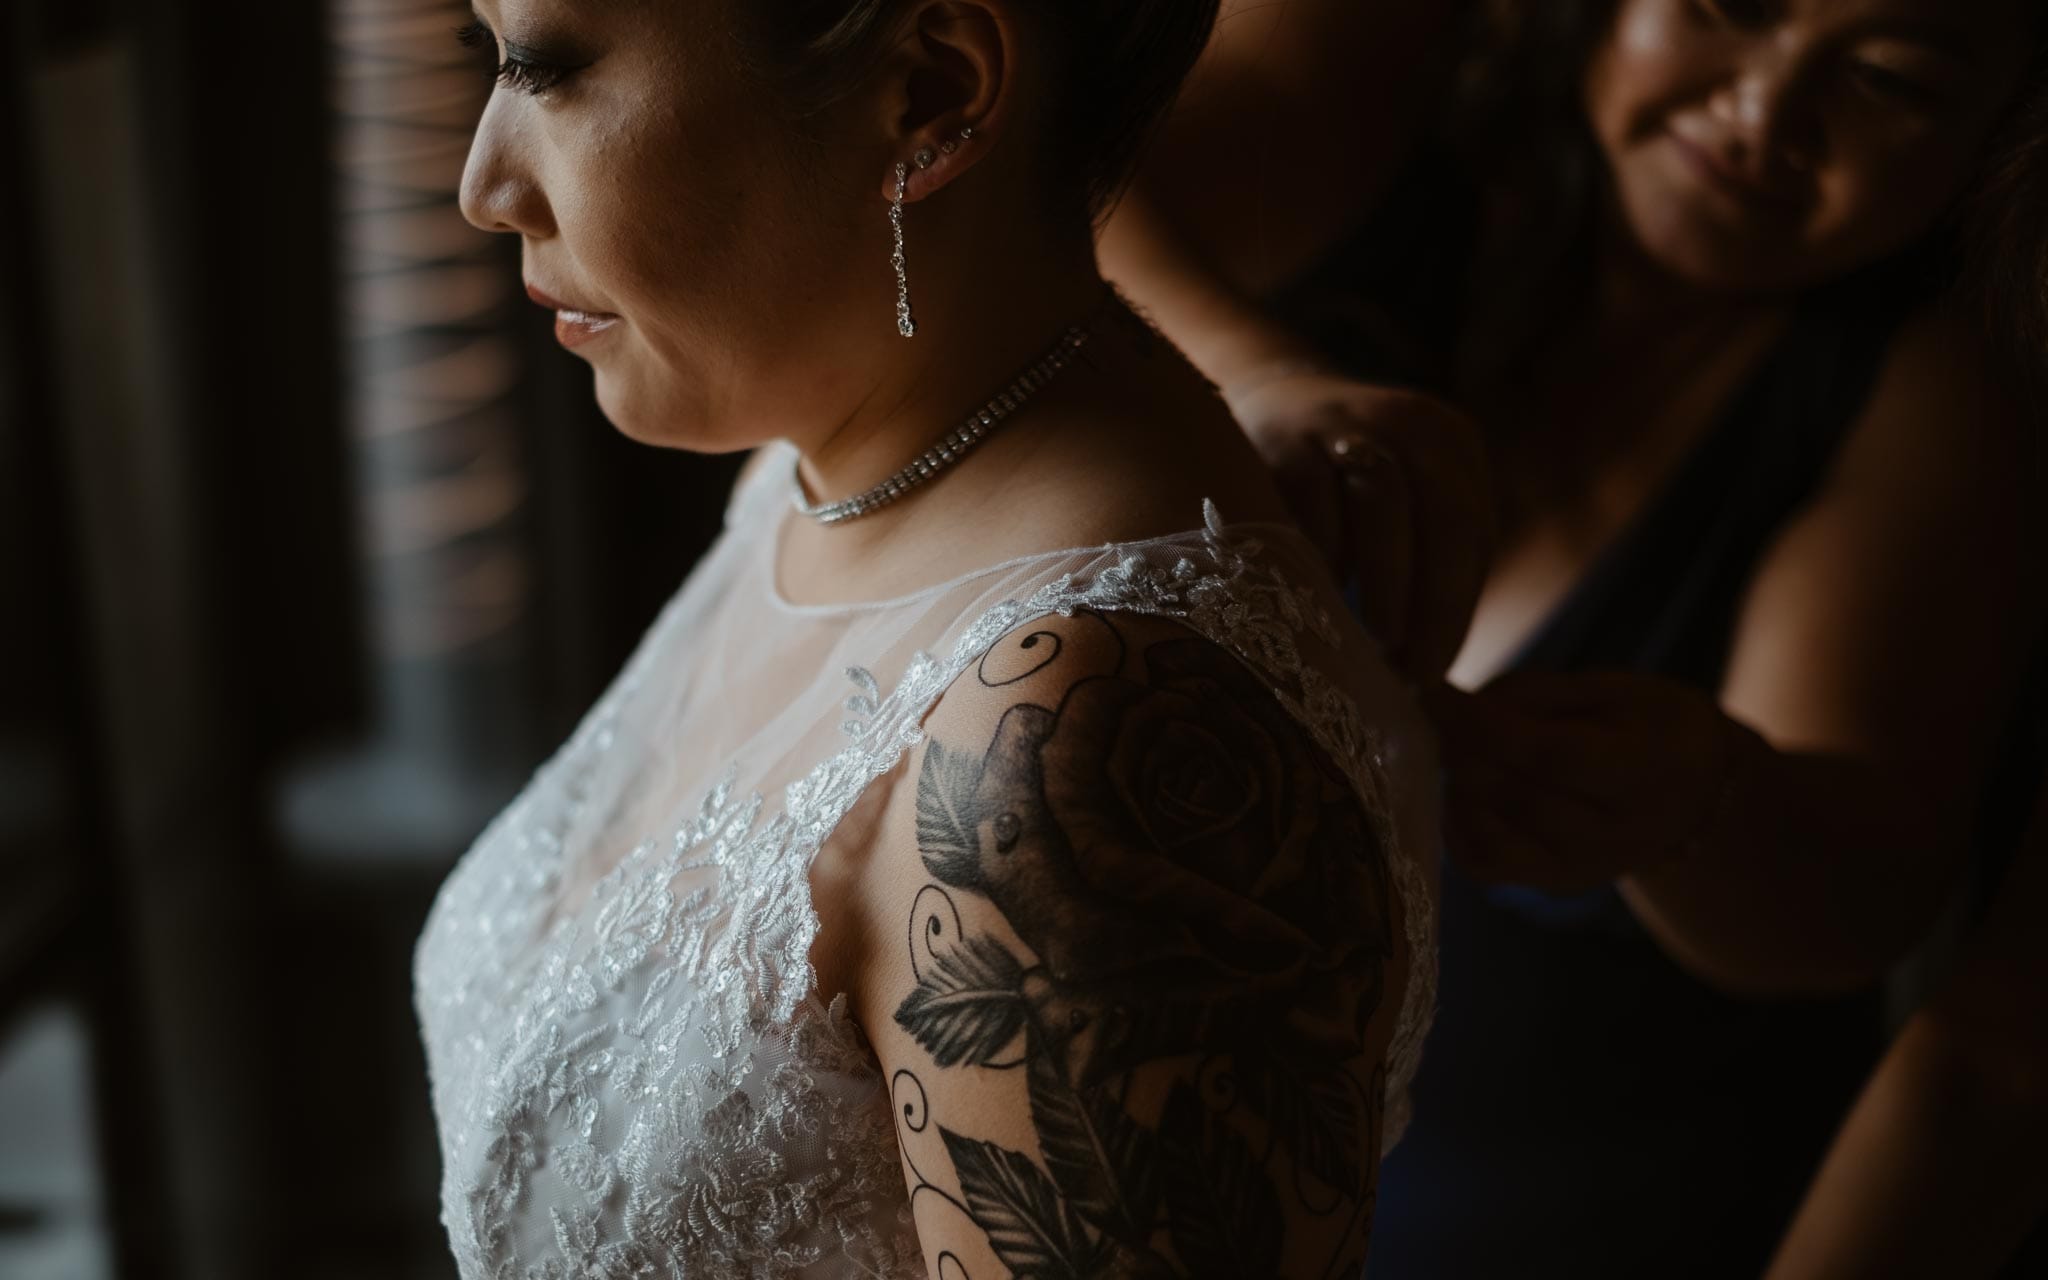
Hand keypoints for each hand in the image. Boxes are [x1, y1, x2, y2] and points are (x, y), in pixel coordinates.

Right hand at [1226, 366, 1491, 681]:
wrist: (1275, 398)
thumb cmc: (1346, 484)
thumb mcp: (1406, 500)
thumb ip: (1428, 560)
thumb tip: (1429, 664)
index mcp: (1452, 446)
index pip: (1472, 536)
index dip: (1455, 611)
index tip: (1430, 670)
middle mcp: (1411, 424)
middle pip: (1444, 518)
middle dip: (1430, 603)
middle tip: (1406, 668)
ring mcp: (1348, 422)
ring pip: (1382, 503)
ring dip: (1382, 582)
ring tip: (1370, 640)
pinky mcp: (1288, 434)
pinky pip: (1310, 498)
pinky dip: (1319, 551)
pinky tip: (1315, 595)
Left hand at [1422, 671, 1765, 895]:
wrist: (1694, 794)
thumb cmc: (1650, 725)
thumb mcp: (1613, 689)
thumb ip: (1537, 694)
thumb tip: (1461, 702)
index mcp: (1647, 772)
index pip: (1551, 755)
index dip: (1484, 724)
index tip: (1437, 692)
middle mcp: (1618, 834)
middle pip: (1515, 796)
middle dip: (1461, 749)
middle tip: (1439, 713)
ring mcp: (1584, 869)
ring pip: (1491, 836)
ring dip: (1457, 786)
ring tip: (1457, 748)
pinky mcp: (1554, 884)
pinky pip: (1484, 864)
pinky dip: (1456, 826)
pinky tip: (1461, 790)